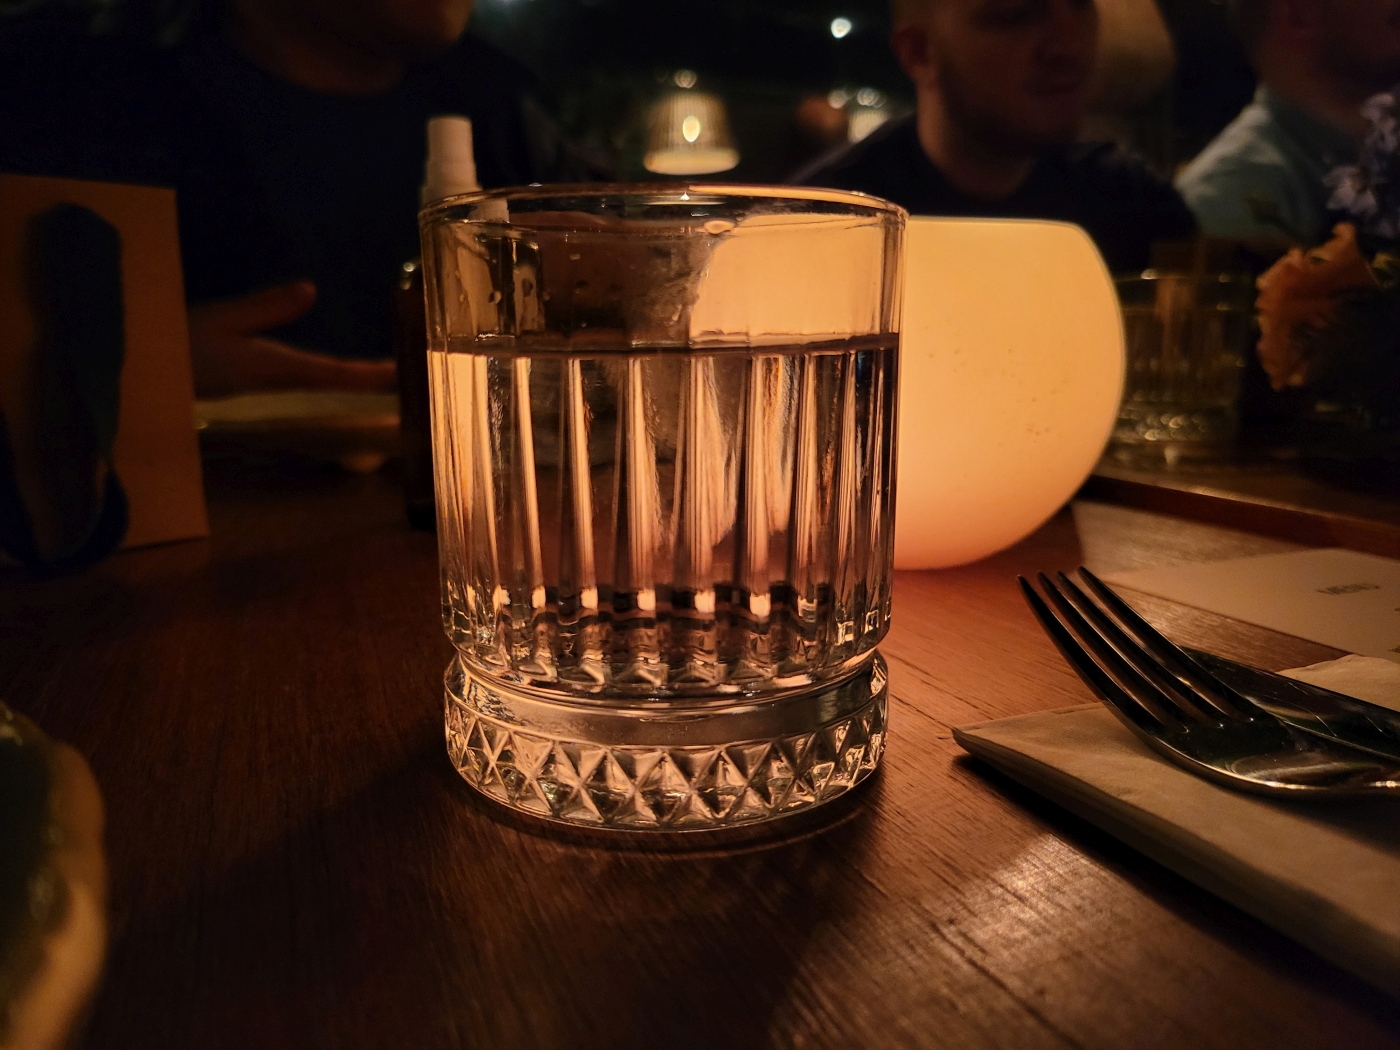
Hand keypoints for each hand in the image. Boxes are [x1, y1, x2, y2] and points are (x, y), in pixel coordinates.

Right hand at [187, 281, 396, 397]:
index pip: (330, 372)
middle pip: (329, 381)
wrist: (138, 379)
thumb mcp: (219, 320)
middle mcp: (272, 380)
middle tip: (400, 373)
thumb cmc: (174, 346)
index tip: (398, 373)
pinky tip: (324, 366)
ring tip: (375, 370)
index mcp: (270, 366)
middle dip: (363, 378)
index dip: (365, 374)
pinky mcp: (245, 380)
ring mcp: (259, 384)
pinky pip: (295, 377)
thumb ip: (264, 308)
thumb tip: (311, 291)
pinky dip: (319, 372)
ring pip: (314, 381)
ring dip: (345, 377)